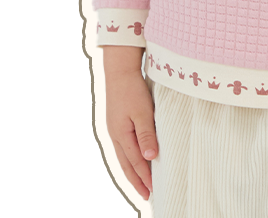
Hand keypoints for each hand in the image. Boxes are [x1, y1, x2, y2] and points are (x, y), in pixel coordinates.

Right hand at [103, 47, 157, 200]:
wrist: (119, 71)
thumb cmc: (132, 89)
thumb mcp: (143, 111)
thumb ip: (146, 134)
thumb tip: (150, 157)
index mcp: (121, 135)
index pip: (135, 162)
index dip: (144, 177)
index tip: (153, 190)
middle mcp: (115, 136)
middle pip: (126, 165)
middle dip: (137, 181)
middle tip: (147, 196)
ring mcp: (114, 130)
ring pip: (123, 158)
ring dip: (133, 172)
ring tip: (141, 184)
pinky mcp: (116, 124)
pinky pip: (122, 148)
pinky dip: (129, 159)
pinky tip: (135, 160)